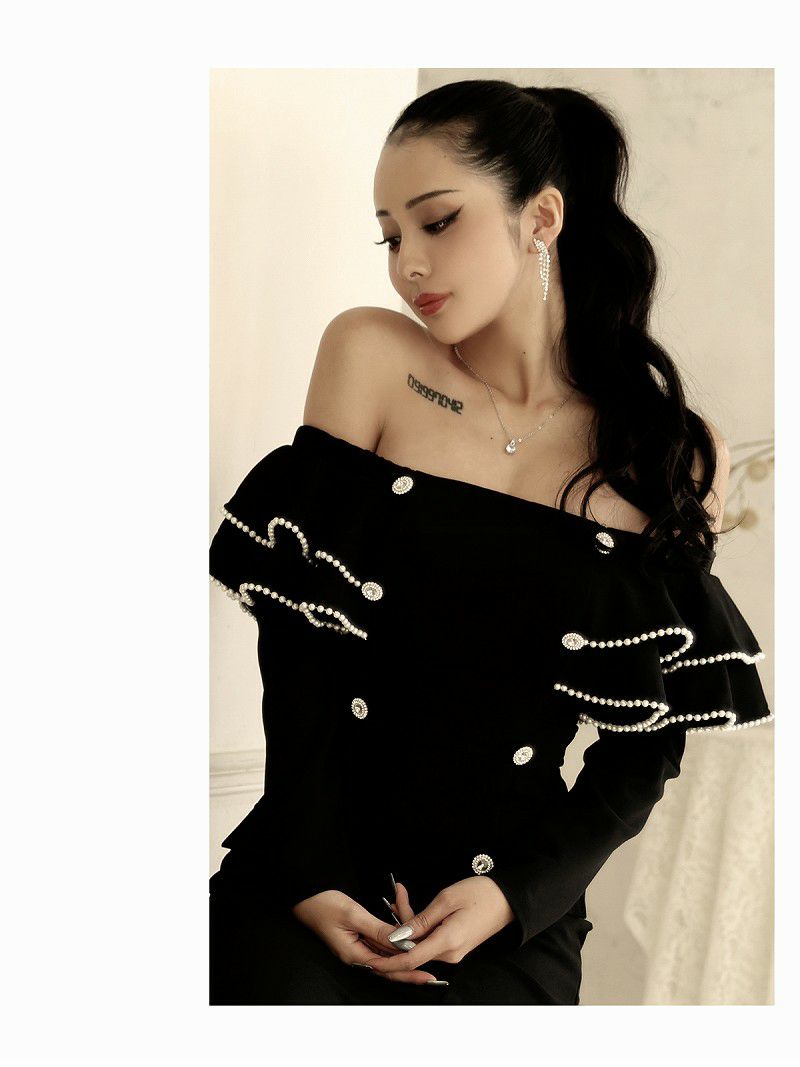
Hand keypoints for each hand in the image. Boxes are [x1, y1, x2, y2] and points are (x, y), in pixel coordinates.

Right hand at [290, 889, 439, 983]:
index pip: (387, 969)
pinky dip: (393, 936)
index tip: (426, 974)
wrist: (306, 895)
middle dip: (410, 967)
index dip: (408, 971)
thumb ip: (378, 930)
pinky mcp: (358, 936)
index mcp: (354, 955)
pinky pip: (380, 940)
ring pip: (386, 953)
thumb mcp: (354, 915)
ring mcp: (357, 945)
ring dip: (403, 949)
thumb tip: (402, 942)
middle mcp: (357, 954)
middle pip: (389, 965)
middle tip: (431, 974)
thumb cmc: (323, 905)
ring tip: (424, 949)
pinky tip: (404, 928)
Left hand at [360, 876, 514, 976]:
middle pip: (412, 950)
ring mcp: (453, 952)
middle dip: (396, 930)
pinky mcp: (454, 946)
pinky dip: (418, 928)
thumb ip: (420, 921)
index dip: (387, 961)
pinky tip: (412, 909)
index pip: (410, 960)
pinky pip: (429, 941)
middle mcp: (450, 953)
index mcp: (447, 942)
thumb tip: (397, 937)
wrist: (507, 900)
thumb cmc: (480, 894)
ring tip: (401, 896)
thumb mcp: (446, 900)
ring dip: (407, 925)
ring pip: (419, 944)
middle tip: (395, 896)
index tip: (369, 958)